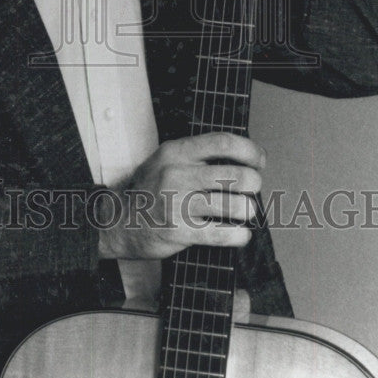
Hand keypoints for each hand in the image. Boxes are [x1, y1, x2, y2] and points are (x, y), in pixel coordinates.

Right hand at [97, 132, 264, 260]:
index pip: (223, 142)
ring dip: (248, 209)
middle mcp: (177, 174)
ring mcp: (178, 203)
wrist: (119, 221)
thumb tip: (241, 157)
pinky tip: (241, 234)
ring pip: (233, 205)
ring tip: (245, 210)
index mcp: (177, 152)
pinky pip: (221, 233)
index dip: (249, 150)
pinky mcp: (180, 231)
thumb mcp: (166, 160)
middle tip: (254, 187)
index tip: (258, 160)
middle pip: (235, 174)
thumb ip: (197, 156)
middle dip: (254, 182)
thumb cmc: (150, 190)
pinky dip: (239, 235)